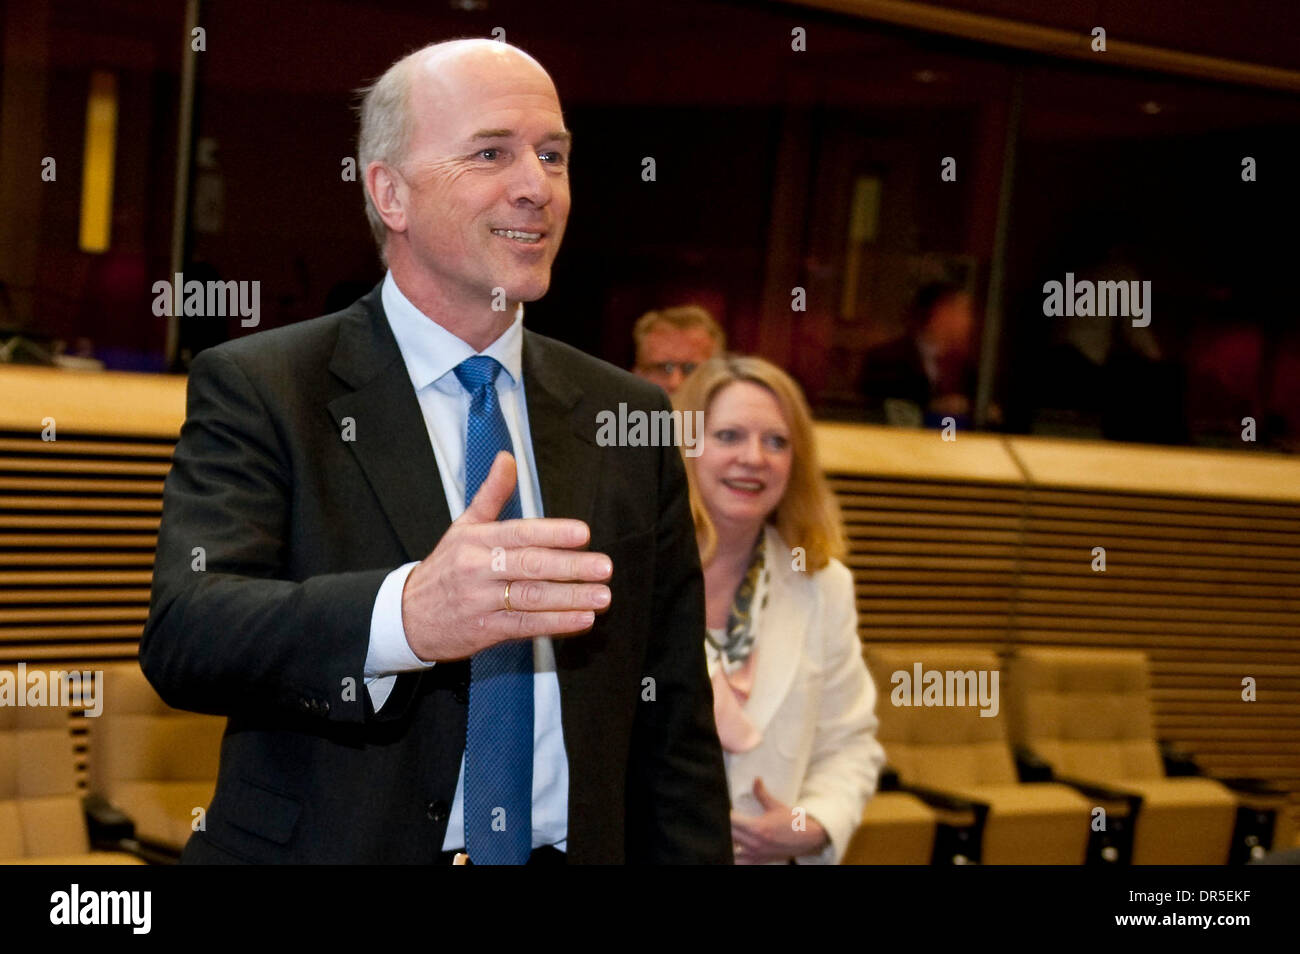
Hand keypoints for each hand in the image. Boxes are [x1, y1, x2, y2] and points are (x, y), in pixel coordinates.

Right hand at [400, 451, 612, 661]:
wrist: (407, 616)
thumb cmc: (445, 568)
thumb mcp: (463, 526)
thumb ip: (491, 493)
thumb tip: (507, 458)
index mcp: (477, 540)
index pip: (519, 533)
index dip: (552, 533)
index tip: (583, 534)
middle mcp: (478, 569)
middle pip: (530, 566)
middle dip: (571, 567)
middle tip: (603, 567)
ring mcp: (481, 601)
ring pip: (531, 598)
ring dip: (570, 598)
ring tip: (601, 596)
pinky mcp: (485, 630)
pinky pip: (525, 626)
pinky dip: (555, 624)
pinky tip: (581, 620)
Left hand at [731, 777, 827, 864]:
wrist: (808, 838)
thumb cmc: (792, 821)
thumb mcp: (776, 806)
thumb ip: (762, 793)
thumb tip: (755, 779)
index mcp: (757, 827)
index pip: (730, 821)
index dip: (725, 814)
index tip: (725, 809)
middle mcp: (754, 843)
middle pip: (728, 835)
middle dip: (725, 826)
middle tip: (727, 819)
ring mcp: (756, 854)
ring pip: (730, 851)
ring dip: (728, 842)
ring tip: (730, 834)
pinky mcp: (759, 861)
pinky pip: (740, 863)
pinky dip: (735, 857)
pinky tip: (735, 848)